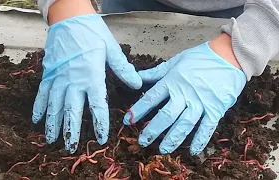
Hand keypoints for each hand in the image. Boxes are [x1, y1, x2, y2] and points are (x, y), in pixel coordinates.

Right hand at [32, 14, 141, 152]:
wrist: (69, 17)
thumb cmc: (92, 32)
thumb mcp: (111, 48)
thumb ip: (122, 68)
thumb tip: (136, 83)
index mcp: (91, 76)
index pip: (96, 106)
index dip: (100, 124)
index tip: (100, 138)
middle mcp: (73, 81)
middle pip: (71, 111)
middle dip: (71, 132)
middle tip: (70, 148)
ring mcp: (58, 78)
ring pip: (54, 106)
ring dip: (53, 124)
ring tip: (51, 140)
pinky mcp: (48, 73)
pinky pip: (42, 93)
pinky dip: (39, 107)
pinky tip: (36, 119)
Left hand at [123, 41, 245, 154]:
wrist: (229, 55)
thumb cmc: (201, 57)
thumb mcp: (176, 61)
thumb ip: (156, 72)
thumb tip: (137, 76)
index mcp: (173, 81)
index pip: (151, 98)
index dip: (138, 110)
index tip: (128, 121)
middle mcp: (184, 94)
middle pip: (165, 116)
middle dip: (152, 130)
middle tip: (142, 141)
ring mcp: (201, 103)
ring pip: (184, 124)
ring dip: (172, 139)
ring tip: (163, 149)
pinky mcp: (216, 109)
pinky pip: (207, 127)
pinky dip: (200, 140)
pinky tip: (193, 151)